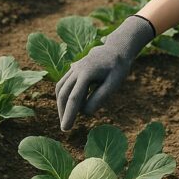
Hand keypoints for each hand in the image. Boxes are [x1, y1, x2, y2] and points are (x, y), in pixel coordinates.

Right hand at [55, 15, 154, 129]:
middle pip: (63, 94)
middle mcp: (76, 69)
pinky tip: (69, 106)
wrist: (116, 49)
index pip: (74, 98)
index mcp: (86, 72)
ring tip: (67, 118)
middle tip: (66, 128)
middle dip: (63, 112)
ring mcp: (73, 68)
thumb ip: (101, 97)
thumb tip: (85, 113)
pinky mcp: (73, 69)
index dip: (69, 114)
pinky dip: (63, 96)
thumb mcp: (114, 83)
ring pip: (60, 88)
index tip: (66, 129)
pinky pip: (62, 83)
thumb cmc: (117, 67)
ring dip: (61, 104)